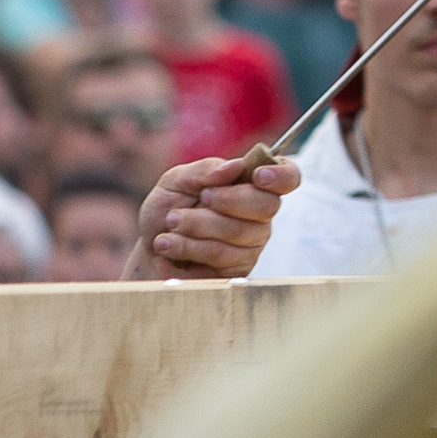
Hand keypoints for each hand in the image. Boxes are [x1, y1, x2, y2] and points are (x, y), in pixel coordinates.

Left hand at [130, 153, 300, 279]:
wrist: (149, 249)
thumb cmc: (166, 211)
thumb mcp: (176, 181)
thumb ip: (204, 170)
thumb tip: (235, 166)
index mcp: (249, 186)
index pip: (287, 178)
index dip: (281, 175)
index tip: (257, 175)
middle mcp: (257, 217)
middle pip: (266, 206)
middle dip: (224, 202)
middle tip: (194, 202)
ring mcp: (251, 246)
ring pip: (237, 235)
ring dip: (195, 229)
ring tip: (169, 227)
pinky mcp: (237, 272)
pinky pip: (220, 260)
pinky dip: (187, 250)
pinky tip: (169, 247)